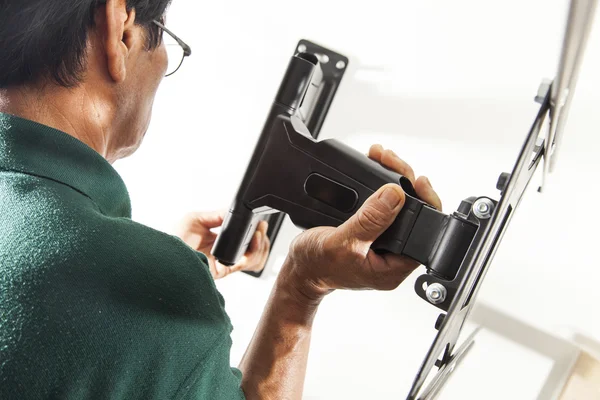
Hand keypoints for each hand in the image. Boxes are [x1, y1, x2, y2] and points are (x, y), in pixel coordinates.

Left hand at [175, 211, 270, 279]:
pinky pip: (243, 265)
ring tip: (257, 235)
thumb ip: (216, 215)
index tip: (259, 223)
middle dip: (262, 238)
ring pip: (253, 259)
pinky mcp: (222, 271)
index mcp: (219, 240)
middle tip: (261, 228)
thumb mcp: (195, 219)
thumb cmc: (173, 240)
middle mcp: (224, 252)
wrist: (162, 257)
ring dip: (260, 246)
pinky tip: (250, 245)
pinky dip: (251, 255)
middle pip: (254, 250)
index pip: (244, 238)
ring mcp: (224, 262)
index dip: (255, 232)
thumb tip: (233, 210)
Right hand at [285, 144, 441, 301]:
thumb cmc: (316, 266)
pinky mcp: (372, 231)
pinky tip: (375, 169)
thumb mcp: (342, 243)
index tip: (417, 180)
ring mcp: (382, 242)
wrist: (299, 269)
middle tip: (389, 159)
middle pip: (413, 212)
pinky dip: (380, 186)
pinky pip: (383, 206)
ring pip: (398, 206)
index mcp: (393, 267)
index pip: (423, 231)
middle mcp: (392, 254)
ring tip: (381, 157)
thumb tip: (395, 195)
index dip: (425, 202)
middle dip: (405, 181)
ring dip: (392, 180)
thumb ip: (369, 221)